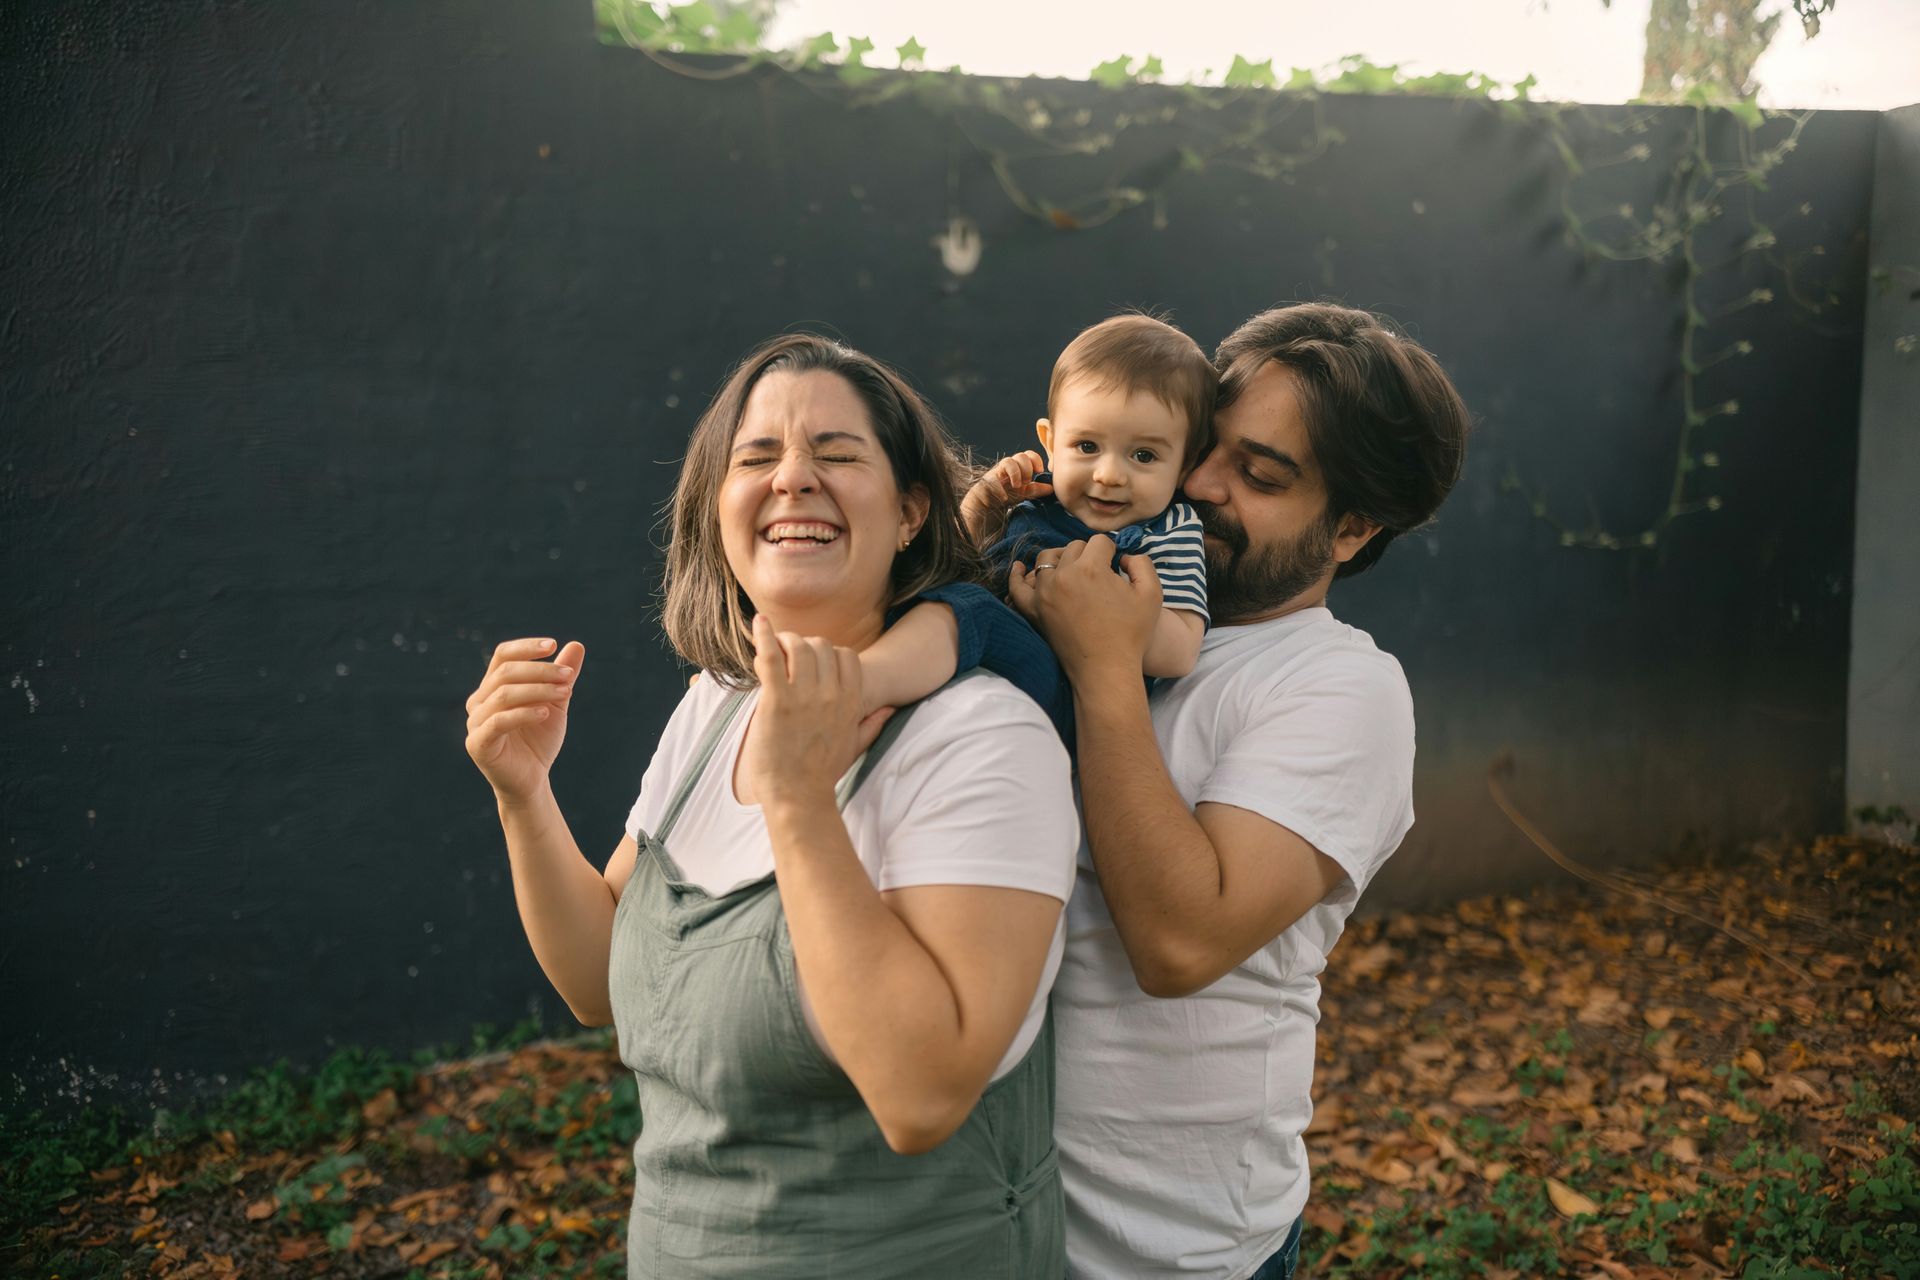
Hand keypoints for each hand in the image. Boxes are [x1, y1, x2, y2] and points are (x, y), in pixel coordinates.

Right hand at [464, 638, 583, 804]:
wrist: (531, 780)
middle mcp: (479, 700)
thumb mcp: (556, 703)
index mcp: (493, 687)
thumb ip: (563, 676)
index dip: (526, 647)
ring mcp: (475, 721)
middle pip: (505, 673)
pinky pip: (499, 722)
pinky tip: (545, 713)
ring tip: (566, 693)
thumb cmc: (539, 740)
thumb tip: (577, 645)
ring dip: (538, 690)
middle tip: (569, 676)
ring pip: (504, 694)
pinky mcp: (477, 743)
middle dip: (540, 671)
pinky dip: (524, 714)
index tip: (553, 645)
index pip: (503, 655)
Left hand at [739, 615, 893, 807]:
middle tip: (787, 654)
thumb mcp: (855, 747)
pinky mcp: (776, 701)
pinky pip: (770, 657)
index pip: (846, 656)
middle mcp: (831, 695)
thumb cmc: (821, 775)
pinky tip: (758, 625)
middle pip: (821, 646)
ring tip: (773, 648)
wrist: (798, 798)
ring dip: (783, 640)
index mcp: (851, 702)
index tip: (813, 661)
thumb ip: (872, 724)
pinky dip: (762, 637)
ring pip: (798, 646)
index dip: (829, 652)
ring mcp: (804, 696)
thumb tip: (887, 709)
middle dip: (804, 644)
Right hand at [961, 450, 1051, 538]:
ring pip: (1007, 461)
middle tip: (1026, 482)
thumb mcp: (1025, 493)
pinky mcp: (987, 481)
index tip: (1039, 471)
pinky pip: (993, 479)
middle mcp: (1008, 466)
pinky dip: (1000, 489)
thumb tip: (1052, 488)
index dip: (1035, 460)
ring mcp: (997, 472)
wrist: (988, 505)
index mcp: (1018, 466)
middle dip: (1026, 468)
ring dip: (1016, 473)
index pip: (1028, 455)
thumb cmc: (1008, 494)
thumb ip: (1037, 489)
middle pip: (1020, 456)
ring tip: (1017, 486)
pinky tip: (1005, 498)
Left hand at [1008, 537, 1160, 684]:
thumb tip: (1123, 556)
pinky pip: (1018, 587)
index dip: (1111, 551)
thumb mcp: (1152, 594)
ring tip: (1073, 572)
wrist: (1106, 670)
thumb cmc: (1131, 634)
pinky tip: (1021, 569)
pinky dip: (1018, 576)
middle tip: (1099, 575)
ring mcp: (1044, 592)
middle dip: (1088, 555)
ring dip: (1061, 560)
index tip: (1115, 566)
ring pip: (1047, 559)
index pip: (1100, 542)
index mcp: (1091, 568)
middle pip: (1074, 548)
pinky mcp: (1034, 610)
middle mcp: (1064, 575)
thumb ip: (1141, 563)